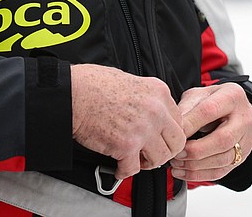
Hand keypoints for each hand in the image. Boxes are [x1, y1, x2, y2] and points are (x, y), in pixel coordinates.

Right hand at [71, 64, 185, 179]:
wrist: (73, 93)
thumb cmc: (93, 84)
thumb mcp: (131, 81)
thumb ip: (147, 98)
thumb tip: (152, 114)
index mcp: (159, 92)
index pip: (178, 120)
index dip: (167, 132)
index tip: (158, 138)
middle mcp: (156, 110)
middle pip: (177, 141)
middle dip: (164, 150)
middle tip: (150, 153)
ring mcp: (143, 129)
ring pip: (160, 158)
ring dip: (147, 162)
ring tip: (134, 160)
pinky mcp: (126, 146)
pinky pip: (133, 170)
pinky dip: (124, 171)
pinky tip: (118, 167)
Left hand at [171, 83, 251, 182]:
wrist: (232, 109)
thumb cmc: (213, 101)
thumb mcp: (198, 95)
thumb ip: (187, 108)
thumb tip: (175, 129)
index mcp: (233, 96)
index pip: (210, 111)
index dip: (190, 124)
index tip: (175, 134)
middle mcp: (245, 118)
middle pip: (223, 139)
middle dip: (196, 150)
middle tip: (177, 153)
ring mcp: (247, 139)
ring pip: (223, 159)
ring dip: (196, 165)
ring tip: (177, 163)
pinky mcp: (243, 156)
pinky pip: (222, 171)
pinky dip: (200, 174)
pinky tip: (184, 172)